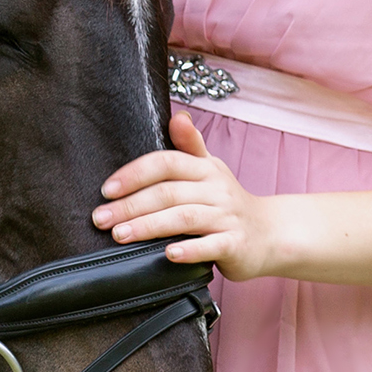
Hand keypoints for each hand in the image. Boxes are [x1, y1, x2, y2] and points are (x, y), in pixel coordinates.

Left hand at [92, 110, 280, 281]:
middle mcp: (216, 189)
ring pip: (184, 217)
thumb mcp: (210, 169)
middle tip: (101, 219)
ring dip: (149, 226)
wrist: (270, 234)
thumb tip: (176, 117)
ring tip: (121, 235)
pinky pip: (211, 246)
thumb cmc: (227, 203)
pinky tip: (167, 254)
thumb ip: (190, 145)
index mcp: (205, 169)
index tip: (106, 189)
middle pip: (168, 192)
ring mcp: (227, 217)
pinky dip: (189, 250)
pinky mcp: (236, 244)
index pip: (166, 162)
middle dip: (130, 205)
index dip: (134, 174)